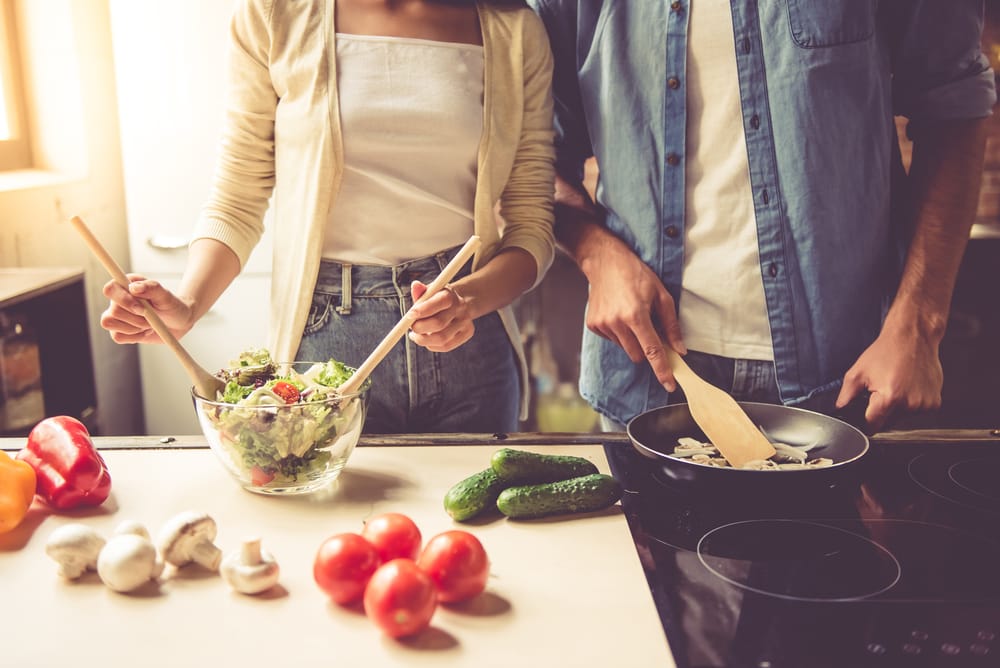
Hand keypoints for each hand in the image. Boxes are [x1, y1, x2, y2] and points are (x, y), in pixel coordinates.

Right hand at [100, 275, 193, 343]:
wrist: (177, 322)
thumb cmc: (171, 306)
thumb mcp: (166, 296)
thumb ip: (152, 288)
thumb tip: (133, 287)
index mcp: (126, 284)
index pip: (110, 289)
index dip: (124, 301)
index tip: (142, 309)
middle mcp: (117, 299)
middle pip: (113, 311)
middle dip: (137, 319)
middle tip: (152, 318)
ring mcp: (115, 315)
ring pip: (110, 323)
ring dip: (135, 328)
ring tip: (149, 324)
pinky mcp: (118, 330)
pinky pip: (117, 337)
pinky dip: (134, 337)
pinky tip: (144, 331)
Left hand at [406, 280, 474, 352]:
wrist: (461, 302)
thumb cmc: (439, 297)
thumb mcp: (431, 291)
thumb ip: (421, 292)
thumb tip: (415, 285)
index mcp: (450, 295)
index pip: (438, 303)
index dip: (422, 311)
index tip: (409, 316)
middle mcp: (461, 308)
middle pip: (438, 324)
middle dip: (420, 328)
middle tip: (411, 328)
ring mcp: (465, 322)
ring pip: (442, 338)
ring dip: (423, 340)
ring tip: (415, 336)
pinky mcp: (467, 333)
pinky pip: (446, 346)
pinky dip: (432, 345)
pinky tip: (426, 340)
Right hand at [581, 233, 684, 390]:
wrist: (605, 262)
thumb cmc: (637, 275)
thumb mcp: (661, 295)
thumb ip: (671, 325)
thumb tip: (679, 349)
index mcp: (636, 315)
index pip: (652, 351)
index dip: (662, 370)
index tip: (670, 385)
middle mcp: (617, 323)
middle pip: (637, 355)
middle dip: (646, 349)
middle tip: (649, 329)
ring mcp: (603, 325)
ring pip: (625, 349)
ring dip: (632, 340)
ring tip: (631, 316)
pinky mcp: (593, 325)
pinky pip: (613, 340)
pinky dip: (620, 333)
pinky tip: (618, 314)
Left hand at [835, 323, 942, 430]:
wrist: (914, 337)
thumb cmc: (887, 351)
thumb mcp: (858, 371)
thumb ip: (846, 395)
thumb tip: (840, 409)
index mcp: (890, 398)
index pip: (873, 425)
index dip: (865, 423)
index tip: (864, 417)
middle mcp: (909, 404)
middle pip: (888, 422)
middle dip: (881, 411)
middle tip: (881, 390)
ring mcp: (924, 405)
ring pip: (903, 418)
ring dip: (897, 408)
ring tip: (896, 385)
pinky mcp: (934, 404)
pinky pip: (917, 412)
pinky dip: (911, 404)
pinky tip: (908, 387)